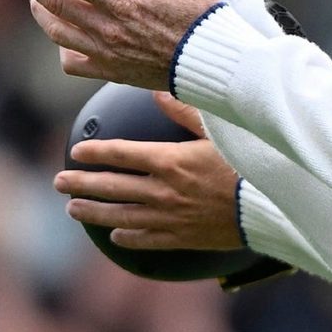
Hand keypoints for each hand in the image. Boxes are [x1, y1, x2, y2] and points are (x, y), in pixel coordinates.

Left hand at [13, 0, 221, 89]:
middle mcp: (106, 27)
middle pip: (50, 3)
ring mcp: (106, 52)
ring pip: (55, 31)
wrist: (215, 60)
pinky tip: (65, 36)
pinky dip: (62, 48)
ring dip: (39, 11)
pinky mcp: (112, 71)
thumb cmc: (202, 14)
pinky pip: (72, 62)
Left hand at [56, 93, 244, 249]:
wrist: (272, 207)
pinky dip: (127, 237)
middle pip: (110, 186)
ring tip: (73, 209)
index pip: (120, 154)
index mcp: (169, 160)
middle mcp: (162, 190)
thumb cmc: (251, 165)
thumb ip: (187, 112)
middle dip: (80, 183)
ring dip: (92, 212)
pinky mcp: (181, 237)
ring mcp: (169, 217)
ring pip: (118, 216)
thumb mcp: (222, 133)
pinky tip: (116, 235)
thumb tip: (158, 92)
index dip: (94, 152)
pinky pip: (145, 239)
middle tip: (59, 182)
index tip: (77, 151)